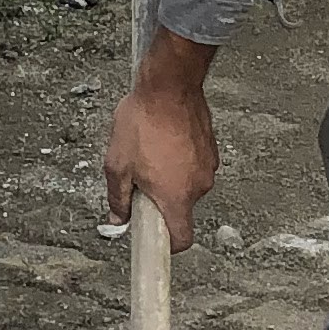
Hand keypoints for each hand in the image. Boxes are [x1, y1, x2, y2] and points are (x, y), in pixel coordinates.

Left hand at [105, 32, 216, 252]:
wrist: (170, 84)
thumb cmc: (143, 122)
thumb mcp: (117, 164)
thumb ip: (117, 199)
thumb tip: (118, 219)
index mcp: (176, 197)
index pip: (182, 239)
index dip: (168, 245)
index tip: (155, 239)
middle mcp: (198, 186)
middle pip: (180, 208)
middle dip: (160, 198)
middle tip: (139, 176)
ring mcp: (208, 166)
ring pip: (186, 184)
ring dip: (169, 176)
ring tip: (151, 150)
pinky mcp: (211, 148)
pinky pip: (193, 164)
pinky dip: (180, 159)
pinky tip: (164, 139)